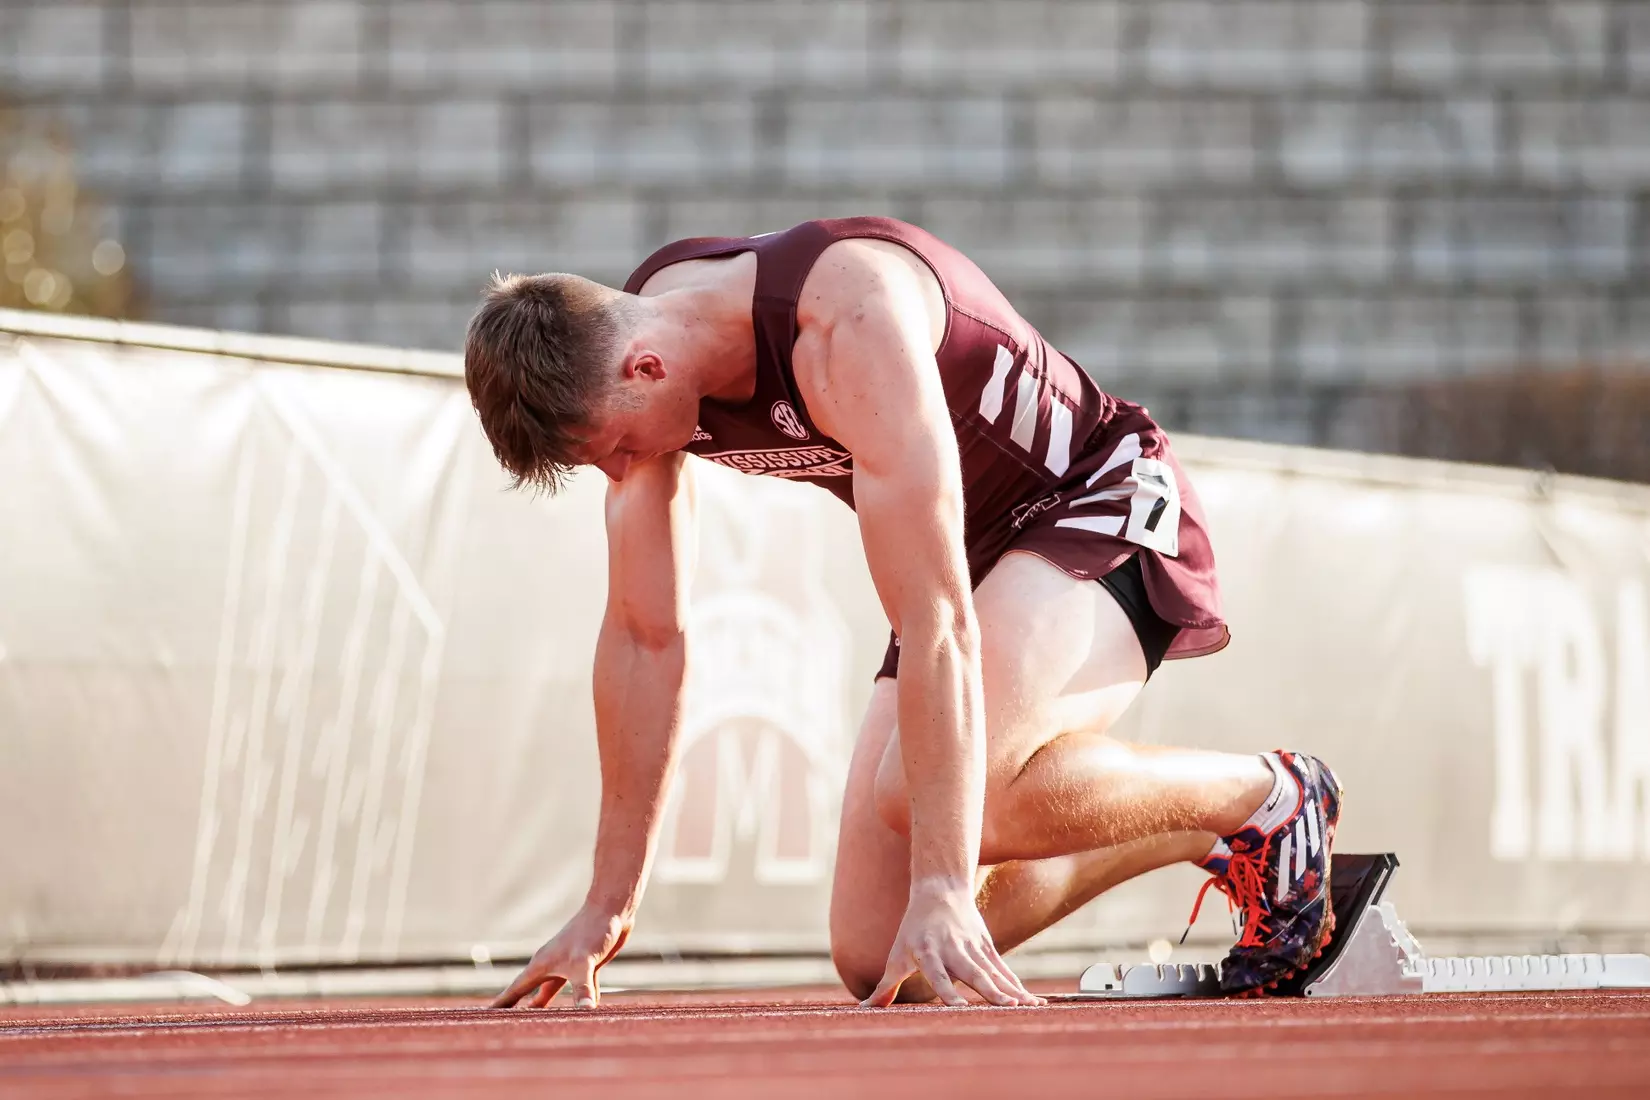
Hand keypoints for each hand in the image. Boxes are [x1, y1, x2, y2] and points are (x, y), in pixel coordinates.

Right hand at [490, 906, 629, 1008]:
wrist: (611, 909)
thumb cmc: (592, 931)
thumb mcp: (584, 963)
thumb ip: (583, 988)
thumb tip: (586, 1011)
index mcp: (542, 965)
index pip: (516, 990)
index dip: (501, 1003)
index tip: (485, 1016)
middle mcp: (551, 966)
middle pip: (529, 993)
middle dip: (517, 1008)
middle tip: (504, 1024)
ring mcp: (569, 965)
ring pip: (551, 991)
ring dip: (544, 1006)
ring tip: (535, 1022)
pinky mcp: (587, 965)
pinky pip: (578, 988)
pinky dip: (577, 1000)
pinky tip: (579, 1010)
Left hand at [862, 879, 1042, 1007]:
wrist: (940, 891)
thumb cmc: (913, 930)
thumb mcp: (897, 955)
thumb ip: (886, 986)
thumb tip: (865, 1009)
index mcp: (928, 952)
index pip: (938, 975)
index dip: (948, 991)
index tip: (959, 1008)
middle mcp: (953, 948)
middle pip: (974, 972)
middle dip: (991, 991)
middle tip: (1008, 1007)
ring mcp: (973, 946)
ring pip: (994, 971)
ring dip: (1012, 990)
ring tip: (1028, 1007)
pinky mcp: (987, 946)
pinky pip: (1003, 969)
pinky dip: (1017, 985)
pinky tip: (1031, 1000)